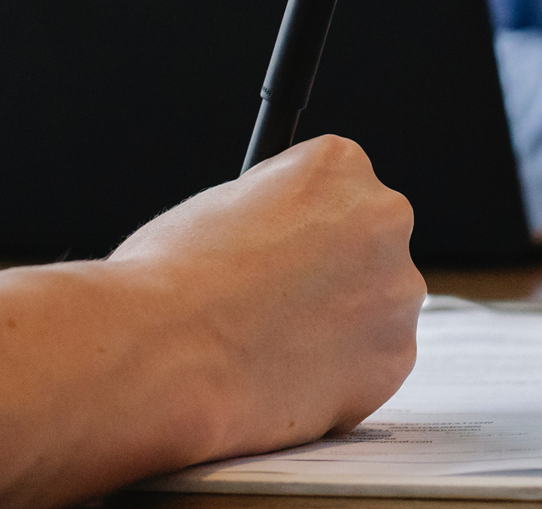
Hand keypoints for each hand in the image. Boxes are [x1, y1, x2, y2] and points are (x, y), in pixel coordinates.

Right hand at [0, 135, 423, 508]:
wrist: (150, 358)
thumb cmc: (146, 285)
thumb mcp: (199, 218)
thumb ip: (250, 221)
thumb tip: (245, 236)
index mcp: (336, 161)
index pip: (336, 189)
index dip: (290, 235)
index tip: (261, 265)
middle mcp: (386, 214)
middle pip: (366, 246)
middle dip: (323, 278)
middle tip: (257, 313)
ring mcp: (395, 288)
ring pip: (372, 307)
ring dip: (331, 329)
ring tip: (255, 349)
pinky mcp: (390, 358)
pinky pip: (368, 363)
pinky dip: (331, 378)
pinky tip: (275, 381)